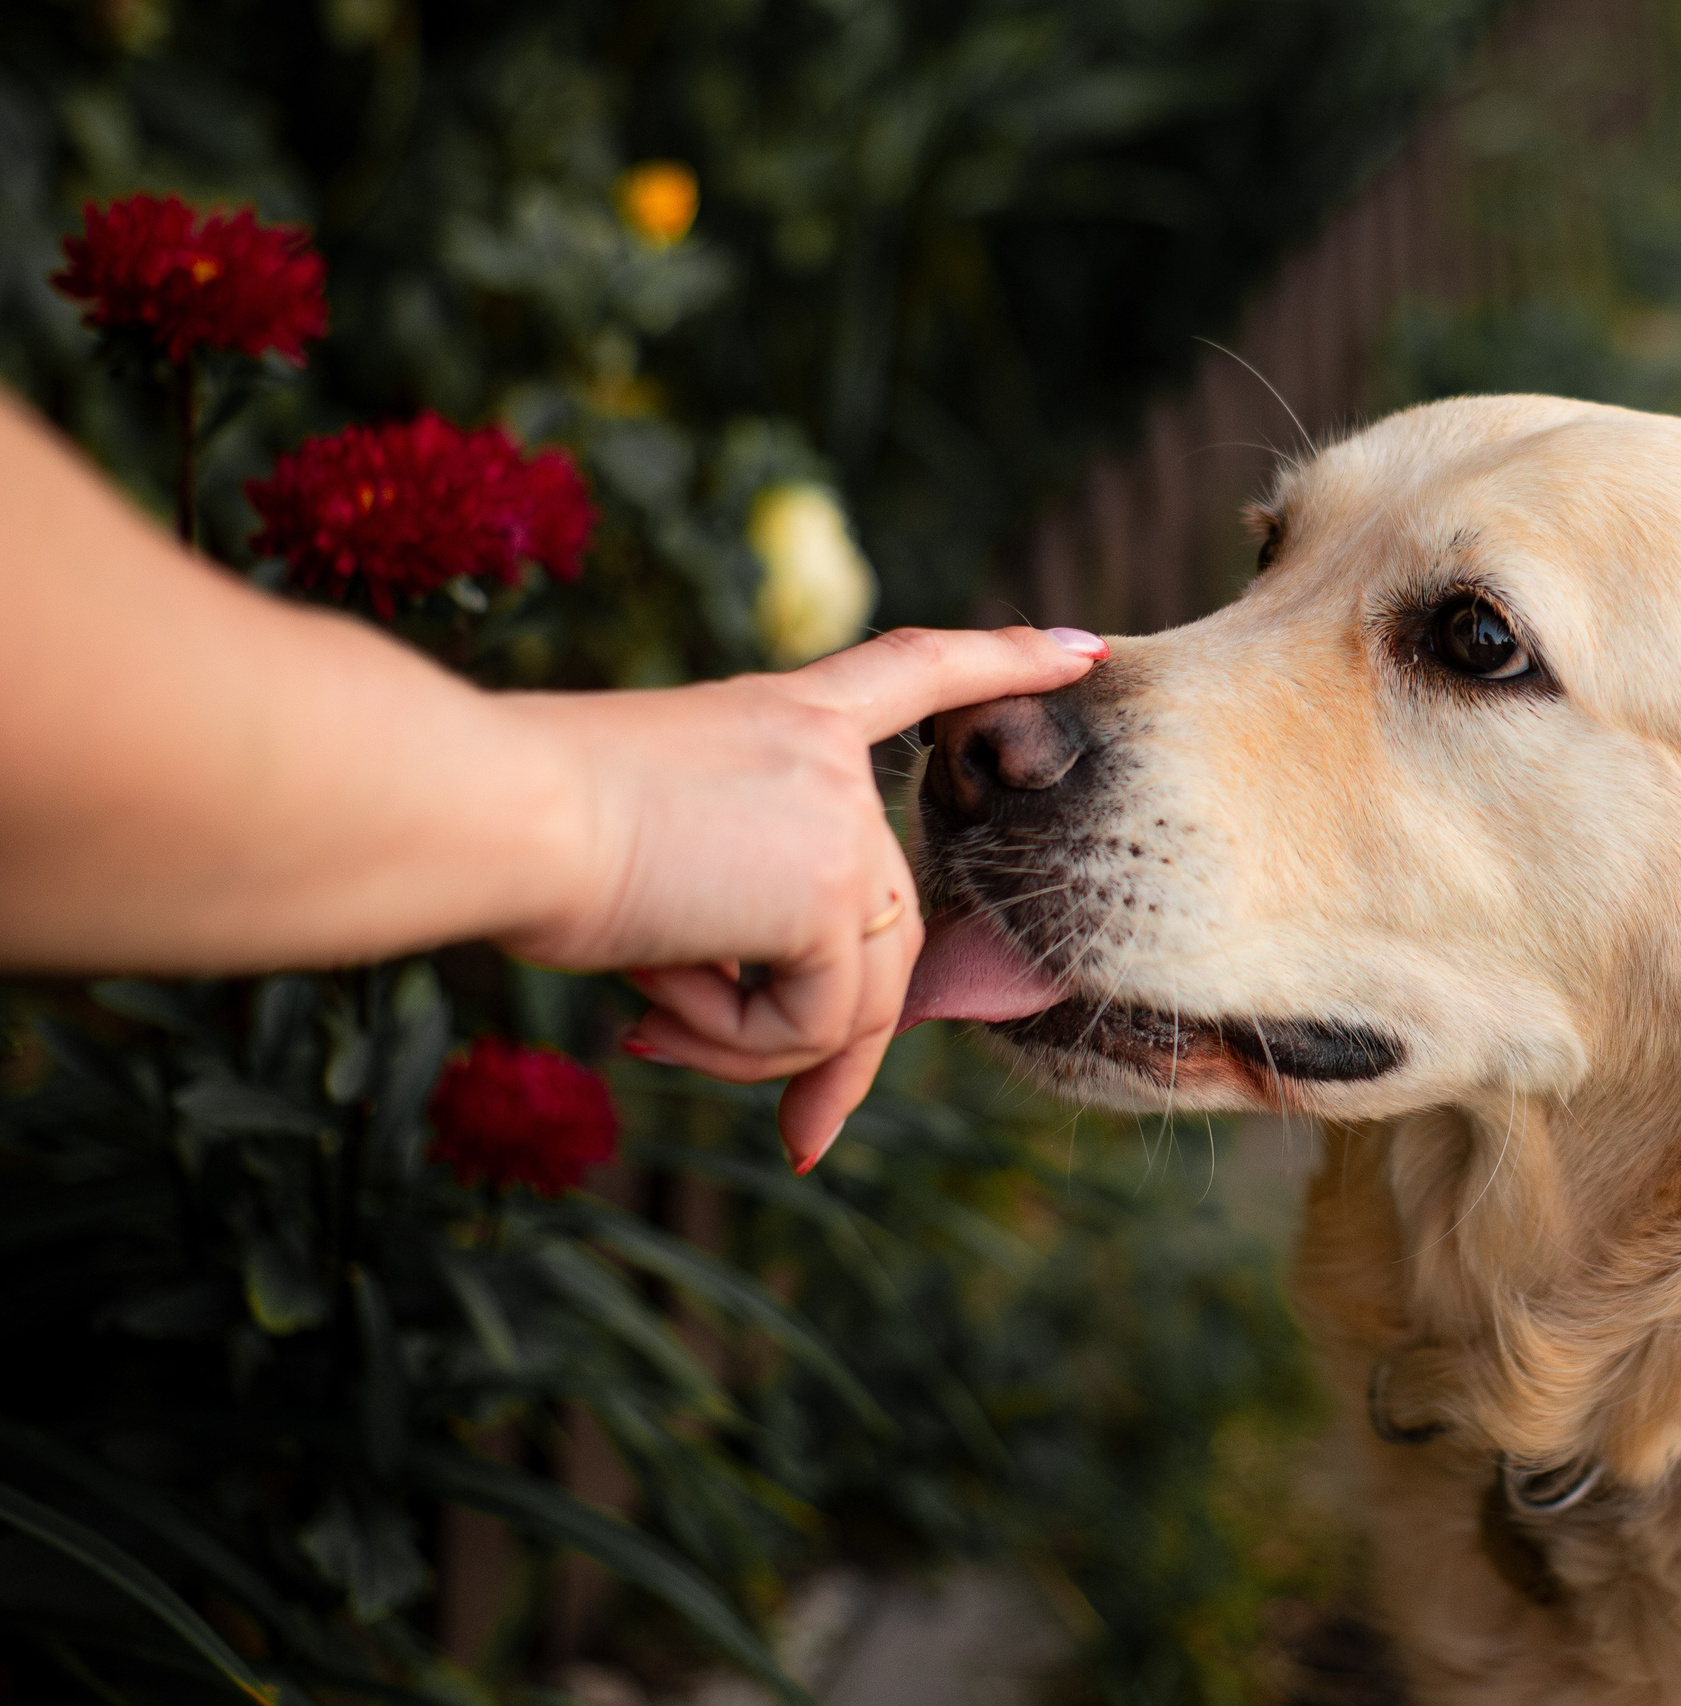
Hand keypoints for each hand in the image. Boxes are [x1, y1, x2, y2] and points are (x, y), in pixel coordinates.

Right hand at [500, 625, 1103, 1169]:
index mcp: (782, 716)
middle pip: (879, 932)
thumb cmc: (522, 832)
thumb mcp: (655, 855)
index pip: (916, 672)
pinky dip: (738, 1045)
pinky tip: (657, 1002)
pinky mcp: (831, 892)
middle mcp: (827, 758)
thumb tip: (803, 1054)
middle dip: (811, 1041)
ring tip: (649, 1020)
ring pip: (854, 996)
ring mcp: (840, 824)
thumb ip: (744, 910)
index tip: (1083, 649)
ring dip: (751, 1045)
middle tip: (735, 1096)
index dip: (1001, 662)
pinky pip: (820, 1025)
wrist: (495, 811)